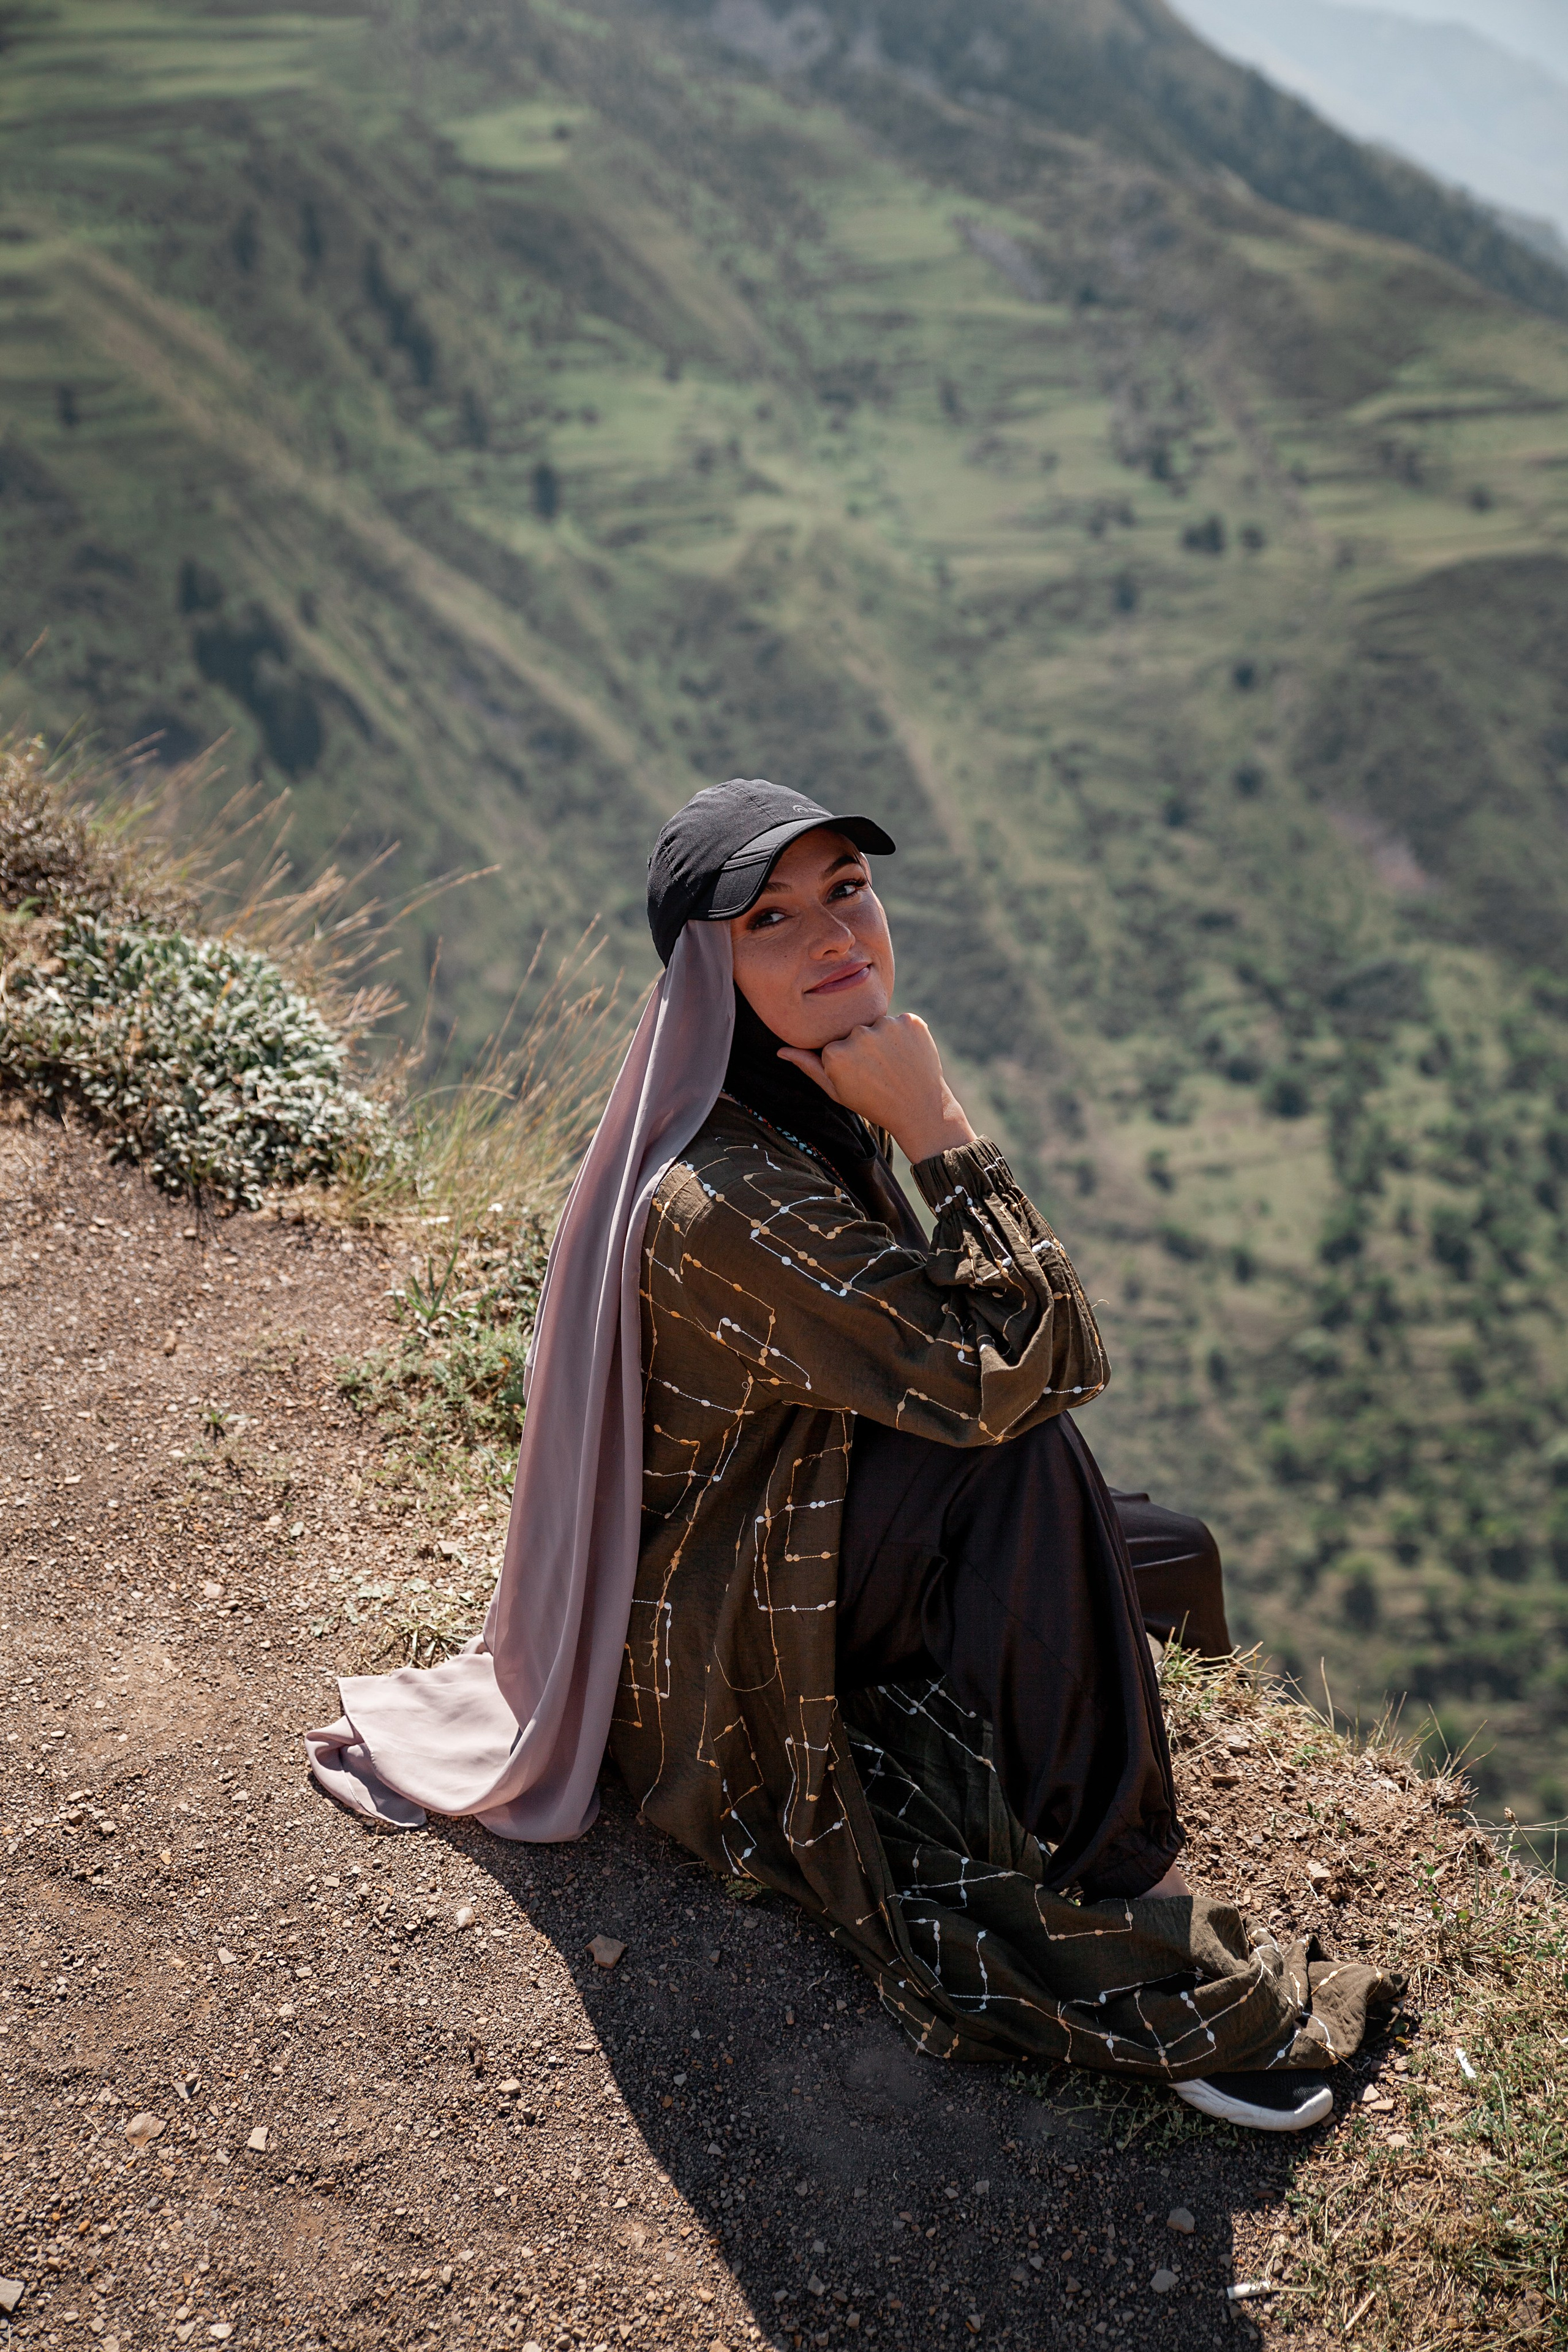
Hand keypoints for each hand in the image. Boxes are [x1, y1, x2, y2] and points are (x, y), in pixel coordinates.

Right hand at [778, 1012, 976, 1165]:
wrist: (919, 1111)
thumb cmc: (873, 1103)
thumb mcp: (836, 1091)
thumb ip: (809, 1067)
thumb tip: (781, 1050)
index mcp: (835, 1052)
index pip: (835, 1043)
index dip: (847, 1061)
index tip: (861, 1077)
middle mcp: (858, 1034)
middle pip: (856, 1031)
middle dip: (865, 1046)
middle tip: (880, 1072)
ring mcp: (887, 1026)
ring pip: (879, 1024)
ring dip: (886, 1039)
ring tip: (895, 1065)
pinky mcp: (911, 1021)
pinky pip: (902, 1021)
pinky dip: (906, 1035)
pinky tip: (909, 1056)